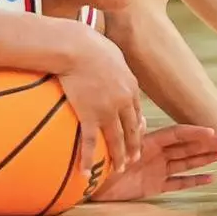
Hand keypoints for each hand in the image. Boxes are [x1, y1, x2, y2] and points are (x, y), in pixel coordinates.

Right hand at [58, 25, 143, 177]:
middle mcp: (124, 102)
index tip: (138, 134)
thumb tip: (113, 64)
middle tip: (135, 159)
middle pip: (132, 129)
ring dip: (119, 156)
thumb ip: (116, 65)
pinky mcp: (90, 116)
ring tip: (120, 169)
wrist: (78, 49)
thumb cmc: (92, 45)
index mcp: (131, 86)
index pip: (137, 111)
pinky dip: (89, 158)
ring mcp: (108, 111)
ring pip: (117, 139)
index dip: (138, 126)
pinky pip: (90, 142)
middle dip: (134, 146)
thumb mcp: (112, 53)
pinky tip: (87, 170)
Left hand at [89, 125, 216, 201]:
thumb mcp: (114, 141)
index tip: (212, 130)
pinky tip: (210, 178)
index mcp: (150, 140)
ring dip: (206, 159)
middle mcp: (157, 153)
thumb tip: (139, 115)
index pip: (177, 134)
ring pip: (187, 163)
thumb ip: (128, 131)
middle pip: (188, 147)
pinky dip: (194, 181)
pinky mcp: (155, 186)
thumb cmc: (101, 159)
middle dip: (208, 144)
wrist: (89, 182)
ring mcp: (158, 169)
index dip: (194, 132)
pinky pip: (178, 183)